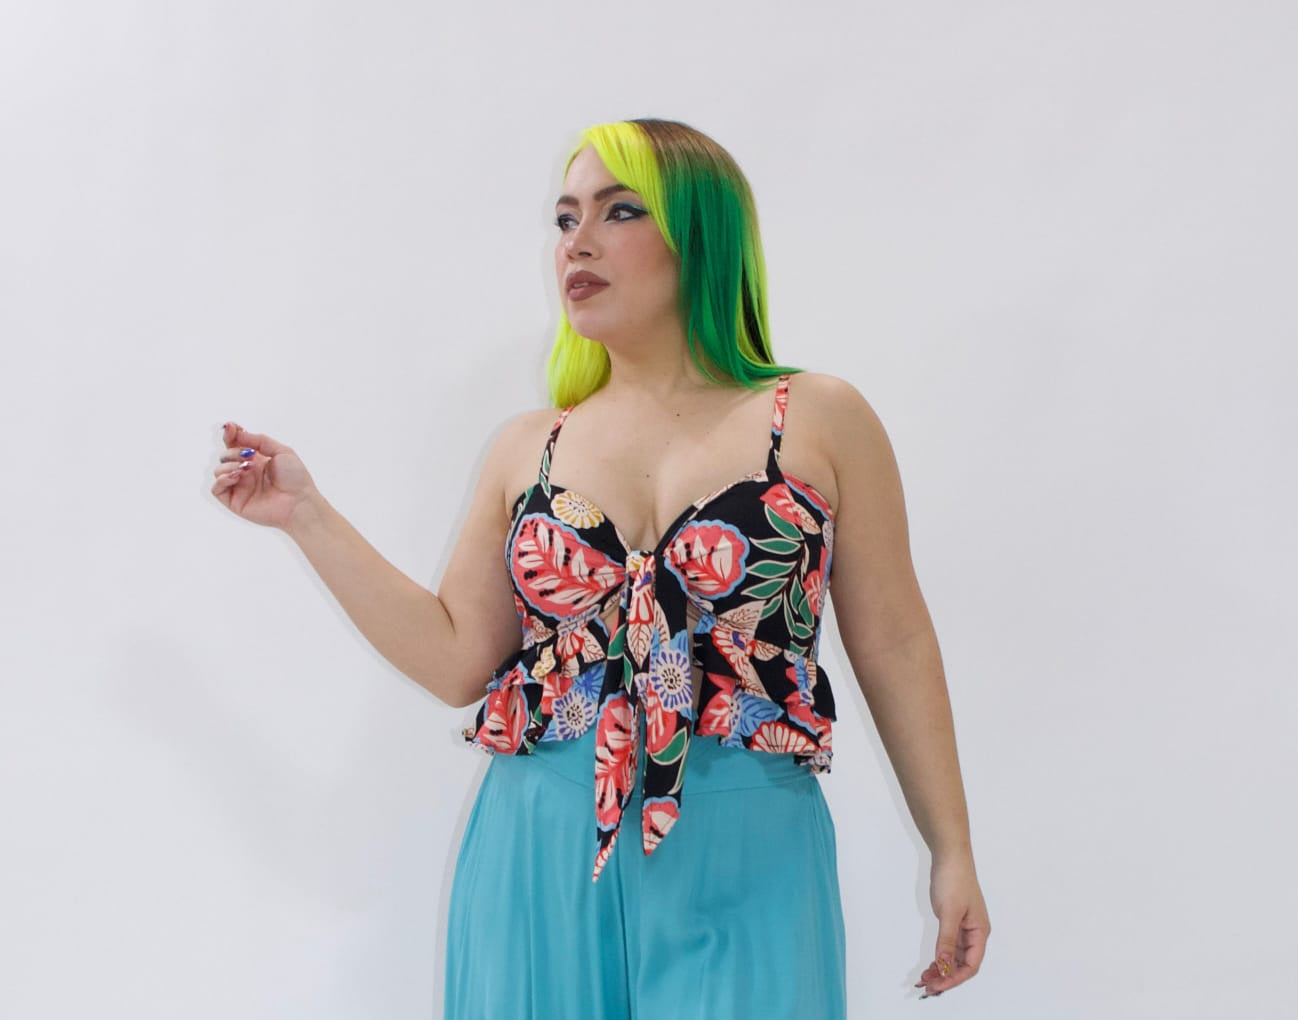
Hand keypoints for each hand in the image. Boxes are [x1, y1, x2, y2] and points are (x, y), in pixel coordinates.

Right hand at [211, 422, 319, 530]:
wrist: (299, 501)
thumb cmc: (296, 478)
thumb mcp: (281, 451)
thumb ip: (259, 440)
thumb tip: (238, 433)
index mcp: (257, 459)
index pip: (236, 444)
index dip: (230, 435)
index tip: (230, 427)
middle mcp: (246, 472)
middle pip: (225, 455)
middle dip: (233, 451)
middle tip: (249, 455)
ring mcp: (240, 486)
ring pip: (219, 470)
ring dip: (229, 464)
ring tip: (247, 468)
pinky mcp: (235, 501)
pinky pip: (216, 489)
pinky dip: (222, 479)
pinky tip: (236, 475)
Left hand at [914, 853, 989, 997]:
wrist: (950, 855)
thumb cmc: (954, 880)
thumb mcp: (949, 912)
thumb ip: (947, 940)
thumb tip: (945, 965)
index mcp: (980, 932)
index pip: (971, 965)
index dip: (954, 977)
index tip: (937, 985)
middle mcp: (975, 933)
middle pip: (963, 964)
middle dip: (947, 977)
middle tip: (927, 986)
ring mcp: (965, 928)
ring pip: (955, 957)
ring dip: (942, 969)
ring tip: (925, 978)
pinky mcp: (954, 922)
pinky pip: (949, 946)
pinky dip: (940, 956)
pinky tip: (930, 964)